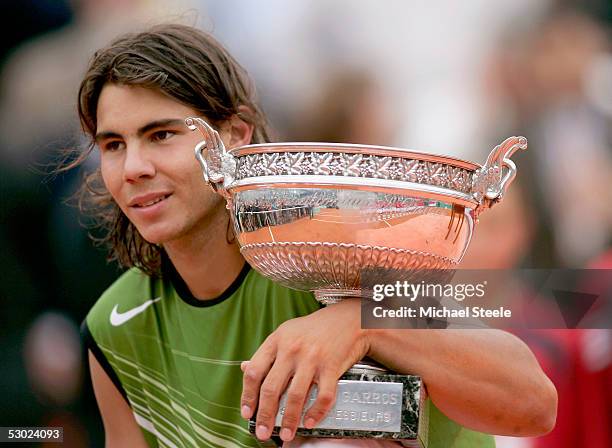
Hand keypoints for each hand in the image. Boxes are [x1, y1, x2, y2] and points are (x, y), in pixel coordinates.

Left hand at [240, 299, 368, 441]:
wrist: (348, 319)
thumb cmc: (314, 328)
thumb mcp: (286, 333)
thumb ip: (267, 352)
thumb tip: (244, 369)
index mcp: (276, 340)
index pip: (254, 372)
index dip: (247, 395)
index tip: (247, 412)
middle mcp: (291, 349)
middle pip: (271, 388)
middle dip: (264, 416)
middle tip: (262, 432)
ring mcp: (312, 358)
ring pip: (295, 396)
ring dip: (288, 420)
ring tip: (286, 434)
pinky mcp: (331, 366)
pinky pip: (322, 396)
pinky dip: (316, 413)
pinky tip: (309, 422)